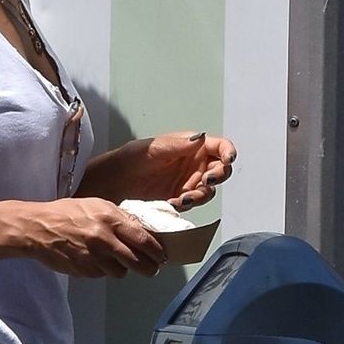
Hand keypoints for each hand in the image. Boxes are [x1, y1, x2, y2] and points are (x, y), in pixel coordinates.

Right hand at [22, 196, 168, 278]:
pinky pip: (102, 275)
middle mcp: (103, 239)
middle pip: (137, 262)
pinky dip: (103, 270)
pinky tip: (95, 260)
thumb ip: (120, 218)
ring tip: (115, 260)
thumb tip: (142, 230)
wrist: (37, 228)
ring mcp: (93, 258)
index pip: (143, 240)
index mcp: (110, 219)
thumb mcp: (96, 205)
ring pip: (120, 272)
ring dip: (122, 269)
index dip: (156, 251)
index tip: (162, 255)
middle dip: (149, 268)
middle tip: (152, 268)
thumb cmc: (66, 214)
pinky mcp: (83, 271)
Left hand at [112, 131, 236, 210]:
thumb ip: (178, 145)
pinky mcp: (180, 200)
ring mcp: (188, 184)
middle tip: (206, 180)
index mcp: (192, 147)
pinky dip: (187, 205)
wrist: (115, 182)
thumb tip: (201, 138)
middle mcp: (194, 165)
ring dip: (201, 195)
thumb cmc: (133, 158)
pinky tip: (173, 203)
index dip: (228, 152)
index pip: (219, 147)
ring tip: (184, 198)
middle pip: (220, 171)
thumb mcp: (154, 148)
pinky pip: (193, 205)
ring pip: (209, 191)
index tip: (228, 159)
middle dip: (219, 176)